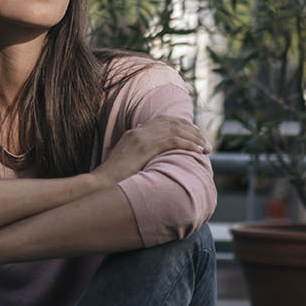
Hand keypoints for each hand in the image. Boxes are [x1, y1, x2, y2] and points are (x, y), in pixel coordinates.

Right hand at [91, 115, 210, 184]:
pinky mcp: (145, 148)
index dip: (181, 125)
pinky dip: (189, 145)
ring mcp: (141, 138)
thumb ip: (138, 158)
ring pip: (176, 131)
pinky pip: (173, 141)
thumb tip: (151, 165)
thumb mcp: (126, 164)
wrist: (98, 184)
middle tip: (205, 141)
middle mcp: (138, 132)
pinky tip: (198, 151)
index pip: (162, 121)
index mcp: (133, 133)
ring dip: (195, 139)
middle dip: (192, 131)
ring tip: (207, 148)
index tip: (194, 133)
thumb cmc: (111, 181)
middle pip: (172, 123)